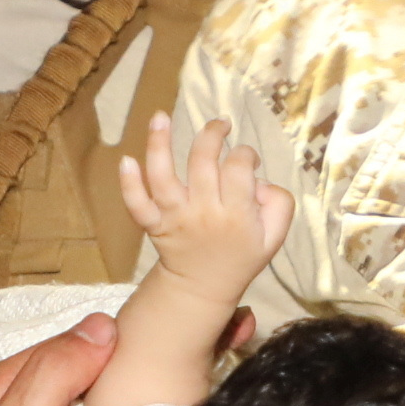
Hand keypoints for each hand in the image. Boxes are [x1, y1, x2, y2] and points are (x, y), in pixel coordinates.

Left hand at [119, 115, 288, 302]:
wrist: (203, 288)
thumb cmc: (241, 255)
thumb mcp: (274, 236)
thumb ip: (279, 204)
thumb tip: (258, 179)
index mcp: (237, 215)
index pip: (239, 167)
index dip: (246, 153)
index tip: (248, 159)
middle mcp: (204, 213)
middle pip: (203, 161)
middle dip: (212, 134)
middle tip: (220, 126)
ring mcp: (175, 218)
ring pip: (163, 176)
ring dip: (158, 143)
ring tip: (160, 117)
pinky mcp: (154, 224)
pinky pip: (137, 204)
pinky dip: (128, 184)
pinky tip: (125, 160)